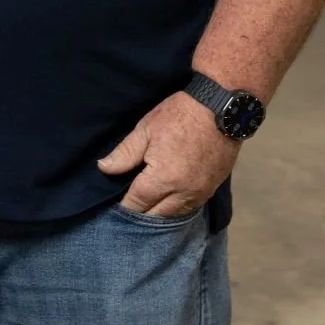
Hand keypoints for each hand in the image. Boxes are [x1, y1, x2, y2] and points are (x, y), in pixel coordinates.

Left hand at [97, 91, 241, 217]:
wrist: (221, 109)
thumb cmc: (179, 116)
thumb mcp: (145, 130)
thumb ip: (124, 154)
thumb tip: (104, 169)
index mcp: (163, 178)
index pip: (137, 203)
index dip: (123, 206)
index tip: (112, 206)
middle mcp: (183, 192)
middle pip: (156, 215)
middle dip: (140, 213)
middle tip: (127, 206)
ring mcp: (200, 193)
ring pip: (174, 215)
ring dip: (158, 214)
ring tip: (145, 206)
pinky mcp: (212, 189)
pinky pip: (190, 208)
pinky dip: (176, 208)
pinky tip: (167, 202)